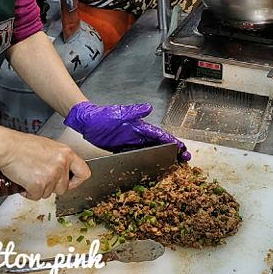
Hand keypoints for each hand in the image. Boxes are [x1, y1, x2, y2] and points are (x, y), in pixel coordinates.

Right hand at [0, 132, 90, 199]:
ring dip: (39, 189)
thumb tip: (64, 172)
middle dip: (52, 187)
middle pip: (63, 188)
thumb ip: (59, 159)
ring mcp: (51, 176)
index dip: (77, 181)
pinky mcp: (38, 185)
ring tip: (30, 175)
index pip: (84, 173)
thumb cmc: (23, 146)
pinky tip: (24, 181)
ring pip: (49, 194)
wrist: (8, 148)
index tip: (70, 183)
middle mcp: (61, 165)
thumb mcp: (49, 147)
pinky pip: (36, 197)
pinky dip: (29, 193)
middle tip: (40, 177)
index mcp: (66, 153)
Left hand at [65, 101, 191, 160]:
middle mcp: (137, 135)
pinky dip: (149, 160)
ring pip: (151, 150)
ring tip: (175, 164)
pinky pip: (139, 156)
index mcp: (139, 126)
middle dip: (173, 151)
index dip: (172, 141)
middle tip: (185, 159)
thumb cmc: (102, 115)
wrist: (87, 121)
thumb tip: (148, 107)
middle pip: (159, 144)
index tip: (183, 148)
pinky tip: (154, 166)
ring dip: (163, 157)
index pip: (160, 135)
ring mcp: (130, 143)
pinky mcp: (122, 149)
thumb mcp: (119, 113)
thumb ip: (134, 111)